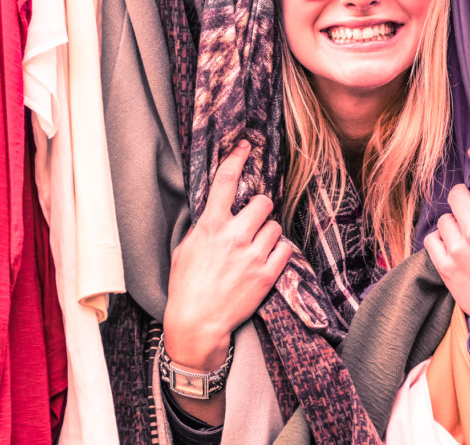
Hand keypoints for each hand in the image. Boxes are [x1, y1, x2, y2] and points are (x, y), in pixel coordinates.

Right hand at [163, 141, 293, 371]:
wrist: (197, 322)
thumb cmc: (185, 286)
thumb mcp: (185, 249)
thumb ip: (201, 228)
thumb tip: (214, 213)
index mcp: (210, 226)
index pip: (226, 181)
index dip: (236, 158)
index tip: (244, 146)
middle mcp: (234, 236)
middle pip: (262, 202)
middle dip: (259, 207)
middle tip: (253, 219)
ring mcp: (253, 256)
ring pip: (275, 226)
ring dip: (268, 232)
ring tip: (256, 246)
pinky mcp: (267, 275)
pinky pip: (285, 250)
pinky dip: (278, 252)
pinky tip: (266, 259)